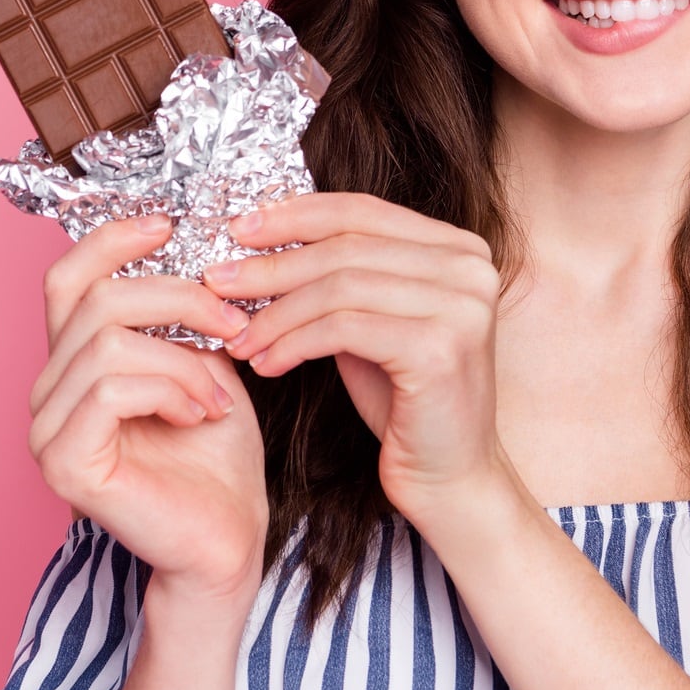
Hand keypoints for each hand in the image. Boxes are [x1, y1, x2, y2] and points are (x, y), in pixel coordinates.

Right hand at [26, 212, 268, 602]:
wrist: (228, 538)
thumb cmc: (218, 455)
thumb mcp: (205, 360)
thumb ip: (180, 310)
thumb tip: (185, 239)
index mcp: (75, 360)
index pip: (68, 276)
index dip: (112, 239)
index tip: (171, 225)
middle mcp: (48, 390)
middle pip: (94, 299)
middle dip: (177, 298)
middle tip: (235, 323)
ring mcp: (47, 429)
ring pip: (107, 341)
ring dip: (183, 358)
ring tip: (220, 393)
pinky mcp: (63, 463)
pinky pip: (111, 388)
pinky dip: (169, 389)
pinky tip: (200, 415)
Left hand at [204, 192, 508, 520]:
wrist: (451, 478)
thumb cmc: (406, 401)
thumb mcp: (372, 321)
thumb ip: (340, 277)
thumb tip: (262, 240)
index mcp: (459, 248)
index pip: (362, 211)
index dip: (295, 214)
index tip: (239, 229)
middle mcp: (470, 267)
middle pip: (346, 245)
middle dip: (273, 264)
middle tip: (219, 282)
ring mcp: (461, 306)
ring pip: (339, 286)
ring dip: (276, 312)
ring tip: (238, 337)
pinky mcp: (440, 348)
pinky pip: (343, 329)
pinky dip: (293, 342)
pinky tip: (267, 364)